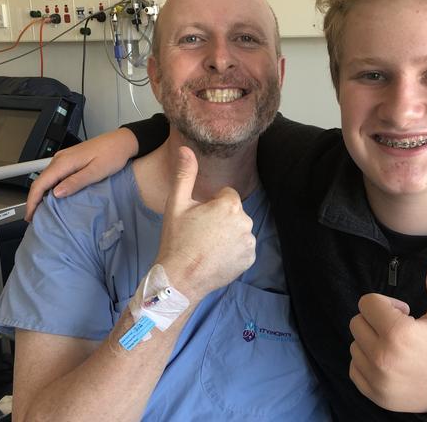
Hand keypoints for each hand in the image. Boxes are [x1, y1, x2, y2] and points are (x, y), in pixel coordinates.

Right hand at [25, 128, 138, 220]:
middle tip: (34, 217)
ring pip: (46, 178)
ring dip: (41, 194)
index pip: (40, 183)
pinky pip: (55, 175)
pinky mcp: (70, 159)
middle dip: (34, 200)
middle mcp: (60, 158)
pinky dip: (50, 187)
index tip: (30, 216)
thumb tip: (56, 194)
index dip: (32, 201)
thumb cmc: (113, 155)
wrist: (122, 141)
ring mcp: (64, 158)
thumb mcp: (96, 172)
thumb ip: (76, 182)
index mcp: (64, 162)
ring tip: (42, 210)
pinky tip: (54, 196)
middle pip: (40, 181)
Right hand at [155, 146, 255, 301]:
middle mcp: (245, 221)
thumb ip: (185, 174)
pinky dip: (233, 251)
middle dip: (221, 219)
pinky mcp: (250, 259)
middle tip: (200, 234)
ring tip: (207, 247)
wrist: (180, 279)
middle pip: (234, 212)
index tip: (198, 218)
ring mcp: (249, 242)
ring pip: (239, 230)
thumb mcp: (177, 204)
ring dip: (228, 234)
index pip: (226, 195)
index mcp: (230, 205)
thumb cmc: (177, 240)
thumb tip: (186, 148)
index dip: (210, 205)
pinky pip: (243, 248)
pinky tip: (216, 257)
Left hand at [349, 257, 426, 413]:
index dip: (386, 304)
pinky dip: (366, 362)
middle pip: (357, 321)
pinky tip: (390, 362)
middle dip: (376, 320)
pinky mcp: (374, 394)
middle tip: (401, 329)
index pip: (367, 302)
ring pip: (354, 344)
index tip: (405, 313)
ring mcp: (376, 379)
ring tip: (397, 347)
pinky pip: (354, 367)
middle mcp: (382, 358)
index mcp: (399, 334)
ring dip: (371, 341)